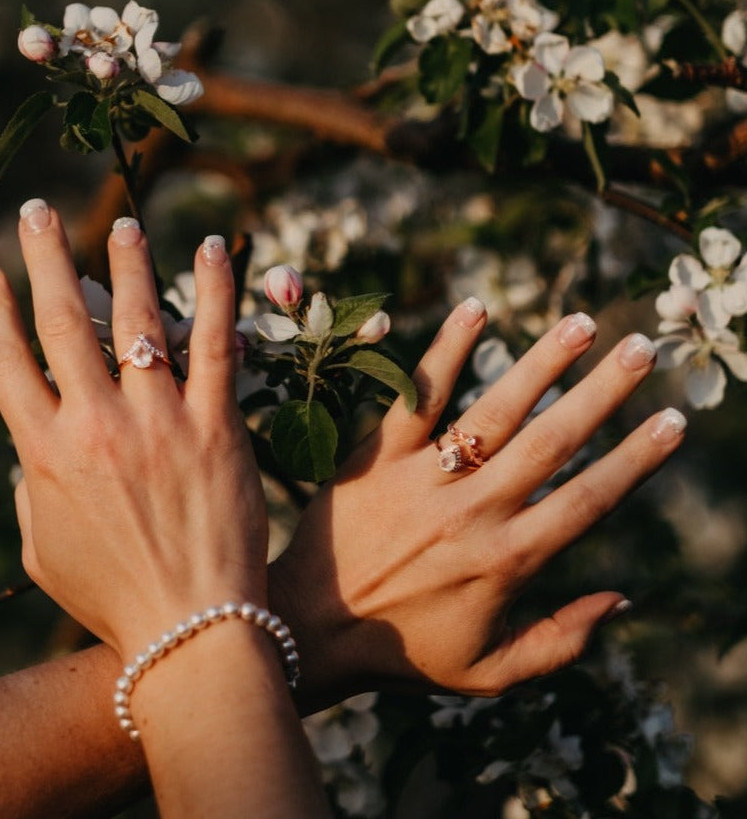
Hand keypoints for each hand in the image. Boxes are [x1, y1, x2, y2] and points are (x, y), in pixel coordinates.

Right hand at [0, 202, 267, 659]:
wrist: (192, 629)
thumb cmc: (114, 598)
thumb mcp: (44, 552)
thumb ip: (28, 493)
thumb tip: (30, 448)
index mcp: (43, 455)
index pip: (6, 362)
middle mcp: (95, 426)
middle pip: (59, 324)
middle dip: (44, 259)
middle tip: (36, 212)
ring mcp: (159, 421)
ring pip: (136, 320)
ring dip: (125, 262)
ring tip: (122, 222)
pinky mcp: (217, 426)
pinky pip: (214, 343)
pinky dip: (214, 291)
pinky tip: (212, 248)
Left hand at [272, 301, 684, 703]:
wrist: (309, 629)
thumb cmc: (401, 652)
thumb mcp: (489, 672)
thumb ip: (560, 643)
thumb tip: (621, 599)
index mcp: (506, 561)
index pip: (587, 500)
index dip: (635, 460)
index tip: (672, 421)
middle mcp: (471, 513)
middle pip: (552, 443)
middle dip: (602, 393)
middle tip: (641, 348)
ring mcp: (423, 480)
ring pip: (493, 411)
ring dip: (541, 364)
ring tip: (580, 323)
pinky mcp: (377, 456)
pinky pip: (416, 397)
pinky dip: (445, 351)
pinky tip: (475, 309)